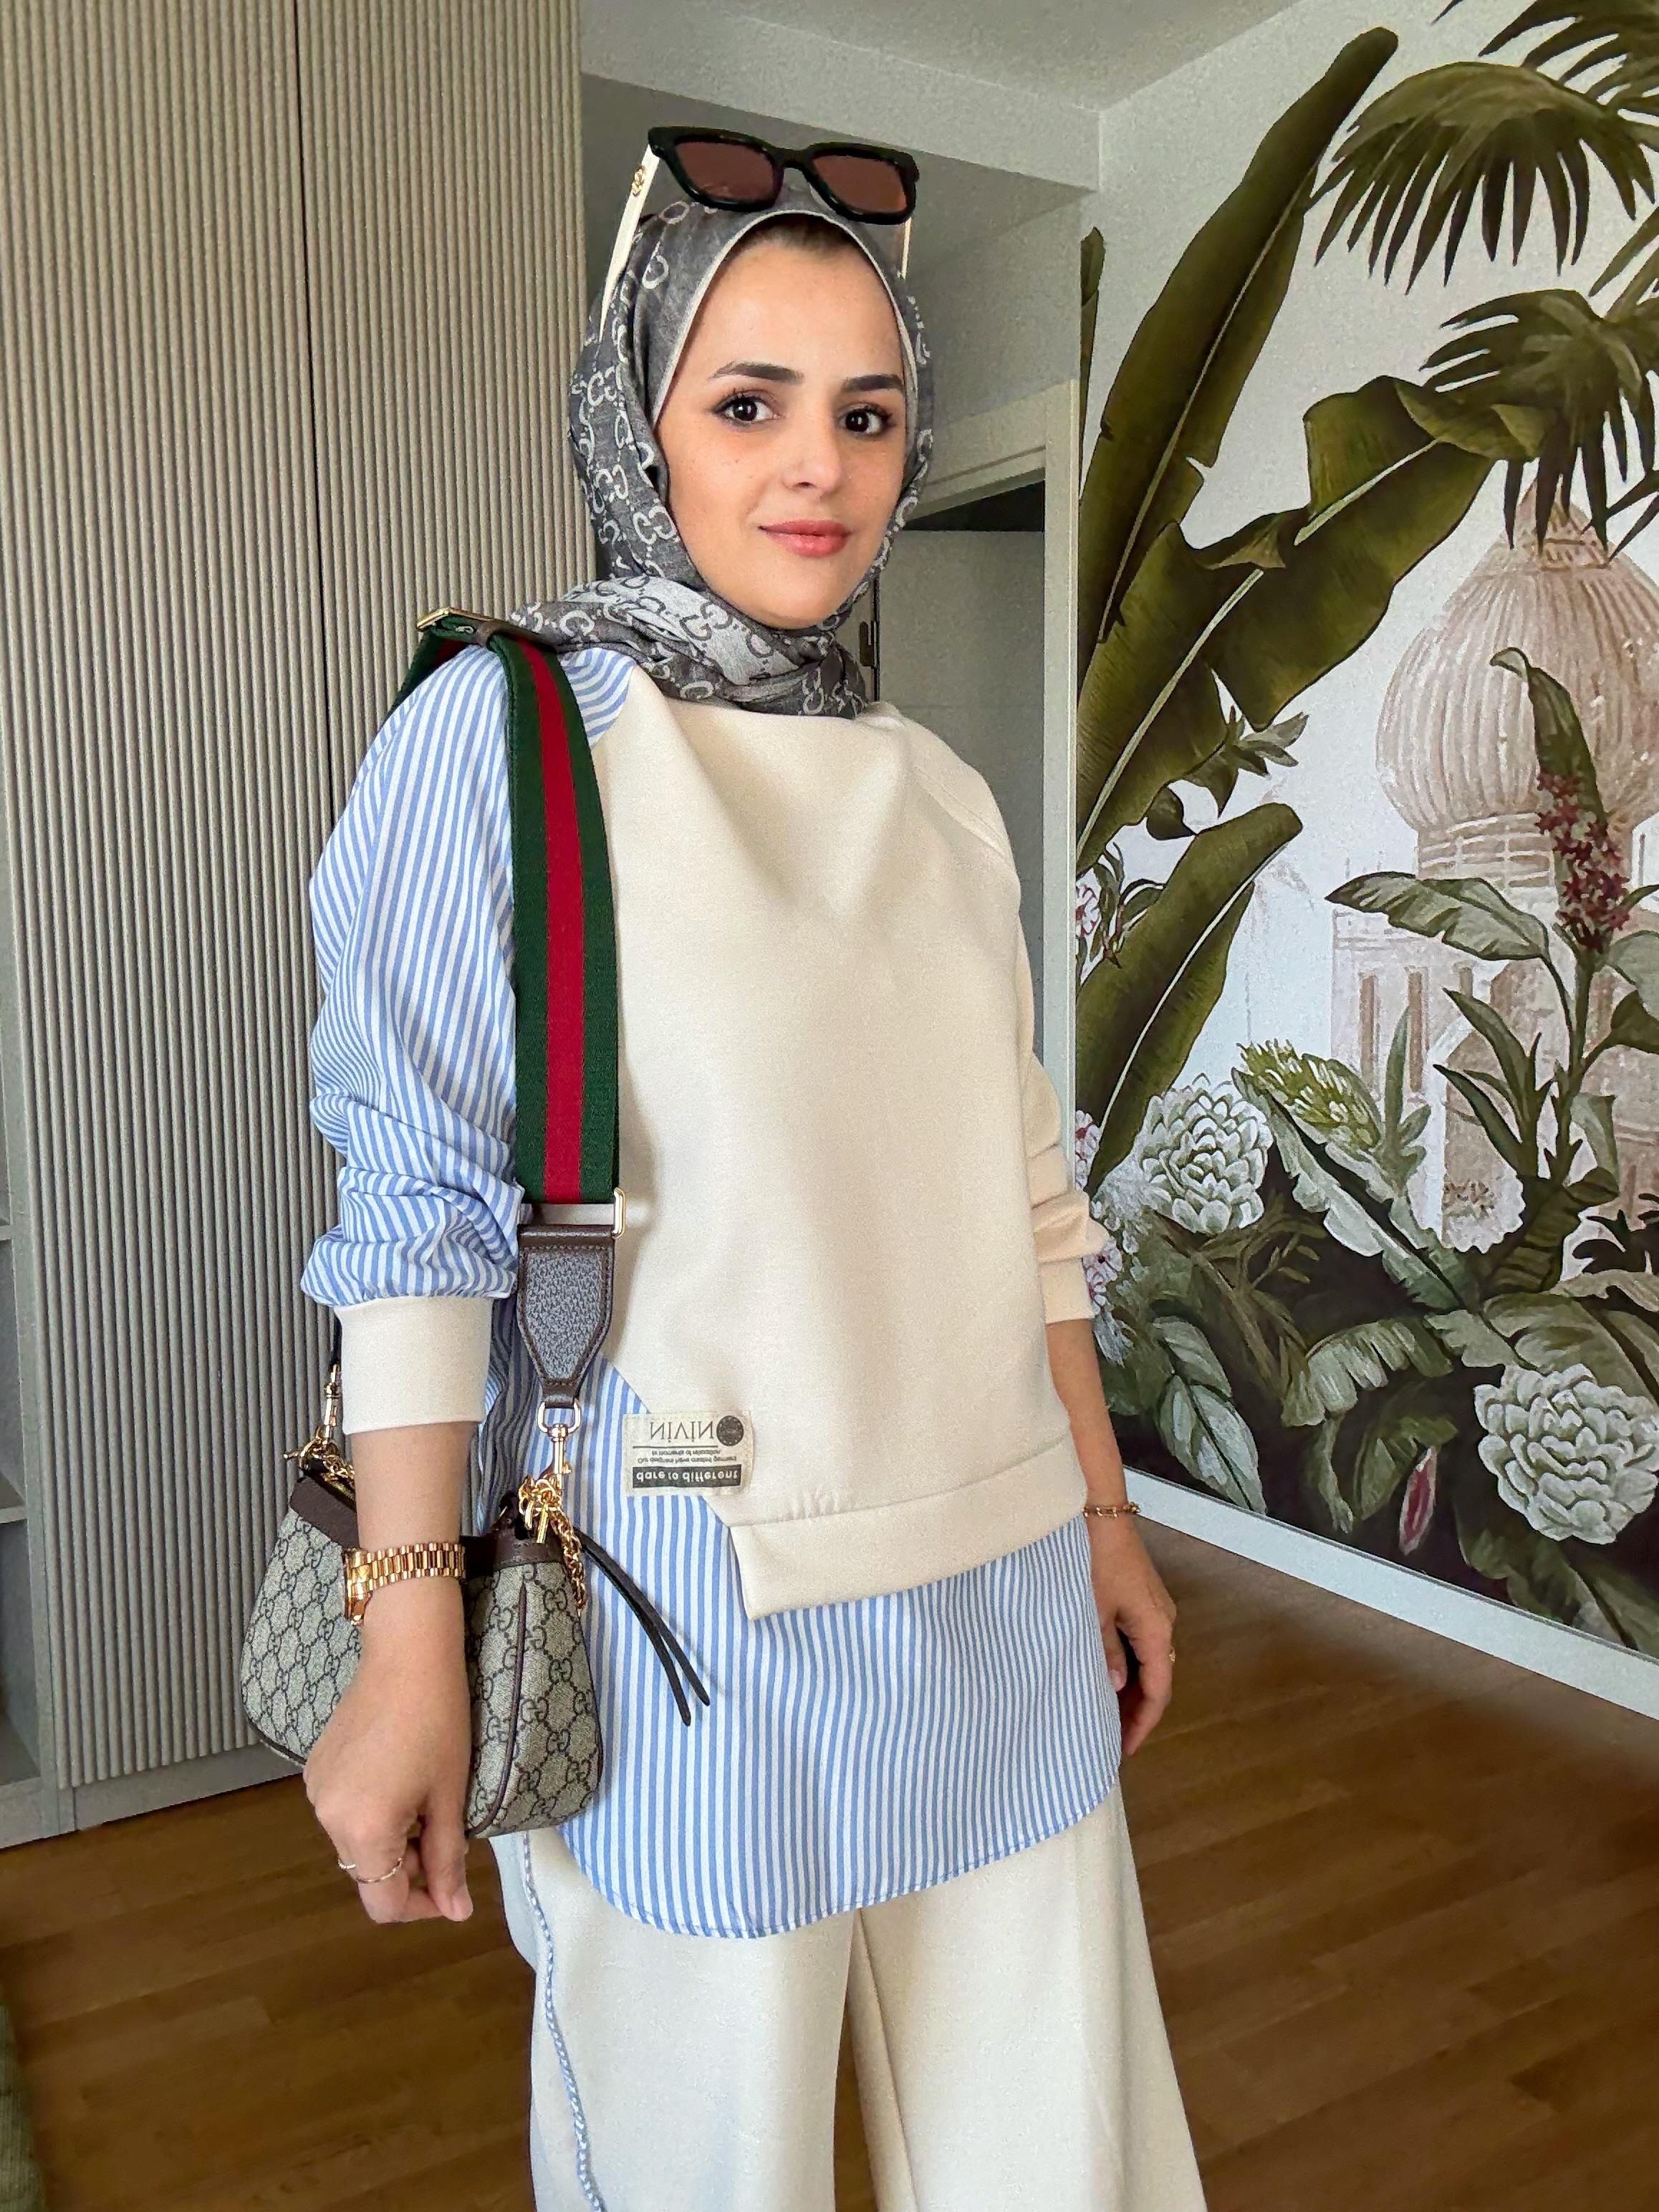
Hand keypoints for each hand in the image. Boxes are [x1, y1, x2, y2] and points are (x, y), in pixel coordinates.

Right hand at [303, 1577, 474, 1924]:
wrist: (406, 1653)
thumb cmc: (438, 1721)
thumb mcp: (450, 1797)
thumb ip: (448, 1861)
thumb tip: (457, 1913)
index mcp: (362, 1830)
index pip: (384, 1903)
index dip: (422, 1905)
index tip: (451, 1887)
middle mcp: (327, 1818)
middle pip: (368, 1872)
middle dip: (410, 1867)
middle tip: (446, 1834)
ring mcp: (315, 1791)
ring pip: (357, 1841)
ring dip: (391, 1838)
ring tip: (424, 1798)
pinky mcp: (315, 1768)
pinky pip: (344, 1810)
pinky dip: (372, 1811)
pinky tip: (399, 1777)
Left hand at [1085, 1516, 1176, 1757]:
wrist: (1096, 1508)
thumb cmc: (1094, 1558)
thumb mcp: (1093, 1611)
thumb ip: (1105, 1652)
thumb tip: (1116, 1687)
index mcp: (1156, 1629)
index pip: (1157, 1690)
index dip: (1141, 1723)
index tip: (1123, 1749)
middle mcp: (1162, 1620)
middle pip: (1155, 1677)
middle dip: (1135, 1710)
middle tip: (1110, 1739)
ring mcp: (1152, 1606)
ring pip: (1146, 1659)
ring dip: (1130, 1687)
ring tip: (1104, 1712)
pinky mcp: (1139, 1594)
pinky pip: (1138, 1640)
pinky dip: (1125, 1663)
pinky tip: (1104, 1673)